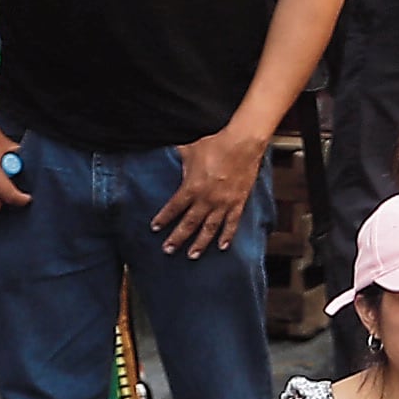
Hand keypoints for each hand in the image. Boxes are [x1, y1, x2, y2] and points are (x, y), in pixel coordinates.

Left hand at [157, 126, 263, 253]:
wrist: (243, 143)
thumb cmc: (216, 143)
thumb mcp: (190, 148)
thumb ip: (178, 156)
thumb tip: (166, 152)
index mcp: (192, 187)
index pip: (174, 207)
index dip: (163, 218)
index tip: (155, 228)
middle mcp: (206, 199)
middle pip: (189, 224)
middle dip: (177, 238)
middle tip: (168, 250)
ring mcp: (223, 203)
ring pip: (209, 229)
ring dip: (200, 243)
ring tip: (192, 255)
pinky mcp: (238, 202)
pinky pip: (232, 223)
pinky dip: (227, 236)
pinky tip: (223, 246)